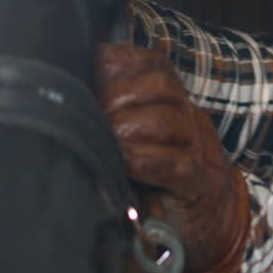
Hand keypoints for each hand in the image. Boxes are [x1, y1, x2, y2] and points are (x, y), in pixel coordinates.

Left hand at [95, 43, 249, 272]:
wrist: (207, 211)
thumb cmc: (156, 165)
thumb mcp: (136, 129)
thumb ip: (109, 105)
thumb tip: (65, 85)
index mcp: (168, 94)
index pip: (146, 61)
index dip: (112, 64)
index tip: (88, 77)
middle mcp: (185, 113)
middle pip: (159, 85)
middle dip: (116, 97)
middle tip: (91, 117)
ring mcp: (192, 146)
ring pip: (164, 121)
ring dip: (126, 128)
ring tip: (104, 140)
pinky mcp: (192, 180)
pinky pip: (170, 164)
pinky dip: (141, 161)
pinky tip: (122, 163)